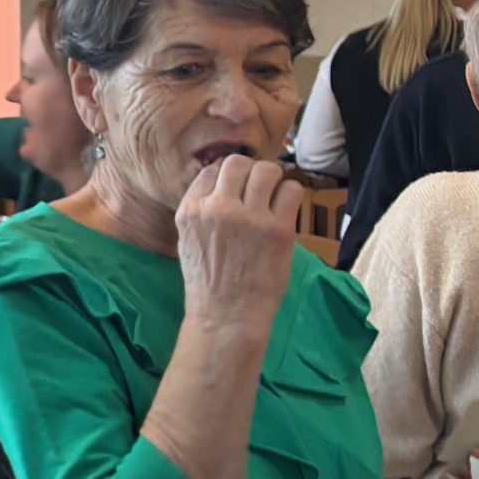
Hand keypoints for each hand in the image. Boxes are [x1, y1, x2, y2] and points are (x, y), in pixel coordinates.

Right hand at [175, 155, 302, 336]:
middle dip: (250, 172)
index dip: (226, 176)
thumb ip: (201, 210)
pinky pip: (291, 190)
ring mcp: (249, 217)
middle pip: (238, 162)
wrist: (226, 315)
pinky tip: (286, 208)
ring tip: (274, 195)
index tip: (236, 188)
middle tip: (258, 188)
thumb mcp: (187, 238)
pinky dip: (291, 194)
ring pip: (267, 170)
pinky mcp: (278, 229)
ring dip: (273, 179)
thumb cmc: (207, 281)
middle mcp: (217, 207)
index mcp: (190, 209)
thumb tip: (222, 185)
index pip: (211, 169)